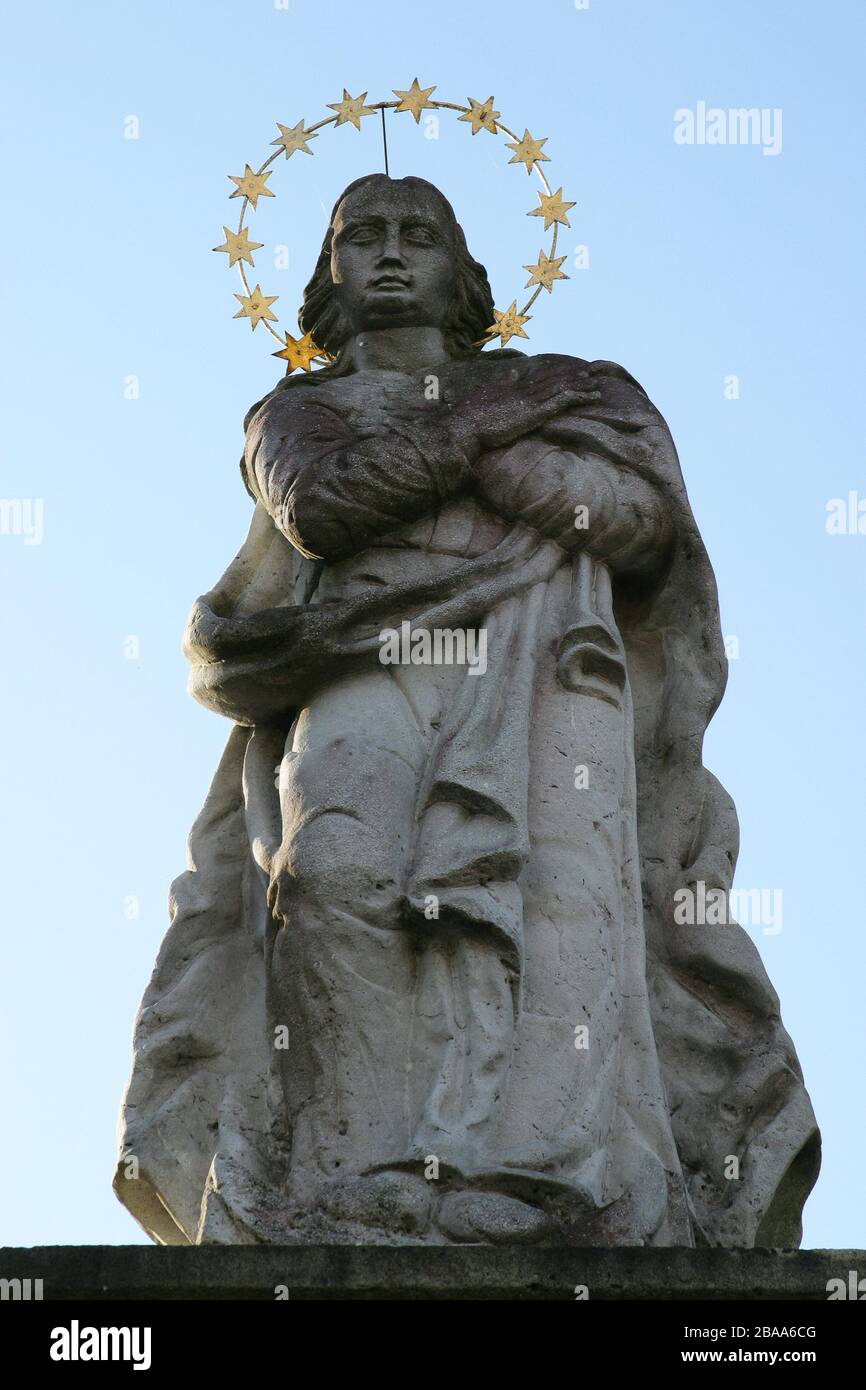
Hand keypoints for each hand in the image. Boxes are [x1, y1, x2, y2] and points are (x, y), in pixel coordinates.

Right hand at [441, 356, 602, 456]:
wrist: (465, 425)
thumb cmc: (469, 418)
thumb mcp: (484, 397)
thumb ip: (500, 385)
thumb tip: (511, 373)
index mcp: (511, 388)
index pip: (537, 377)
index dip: (553, 373)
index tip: (566, 370)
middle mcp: (523, 389)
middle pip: (552, 379)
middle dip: (571, 376)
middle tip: (588, 373)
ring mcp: (531, 399)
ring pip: (562, 387)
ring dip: (580, 385)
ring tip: (595, 384)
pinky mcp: (536, 411)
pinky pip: (564, 400)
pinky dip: (580, 396)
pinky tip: (592, 395)